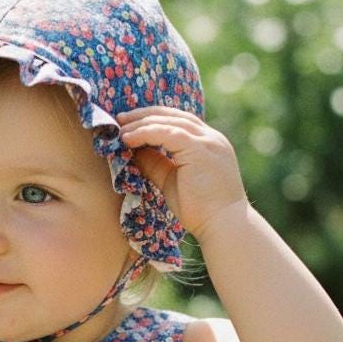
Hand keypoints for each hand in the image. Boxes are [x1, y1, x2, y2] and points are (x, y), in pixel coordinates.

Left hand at [117, 106, 248, 240]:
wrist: (223, 226)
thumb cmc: (201, 210)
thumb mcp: (172, 181)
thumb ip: (156, 163)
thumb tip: (133, 150)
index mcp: (208, 143)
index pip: (179, 121)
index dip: (153, 119)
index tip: (129, 123)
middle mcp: (211, 138)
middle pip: (173, 116)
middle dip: (144, 115)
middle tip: (119, 118)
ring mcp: (208, 141)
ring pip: (169, 122)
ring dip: (141, 123)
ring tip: (120, 128)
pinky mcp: (200, 149)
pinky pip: (168, 133)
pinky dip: (146, 132)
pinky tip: (128, 138)